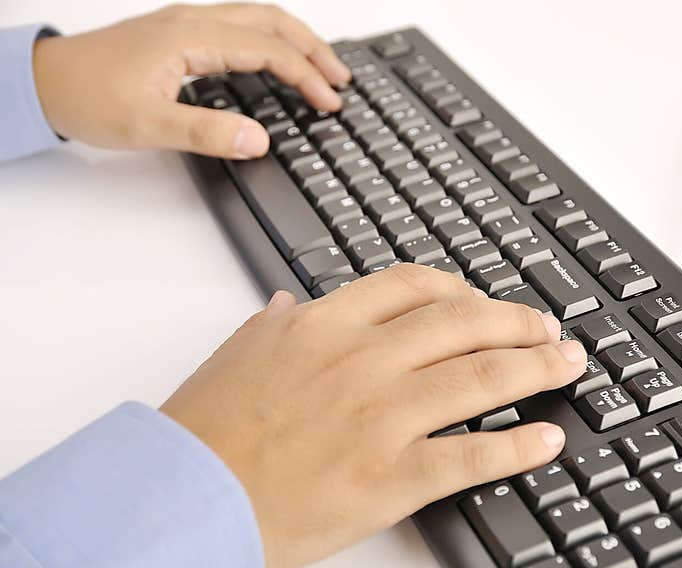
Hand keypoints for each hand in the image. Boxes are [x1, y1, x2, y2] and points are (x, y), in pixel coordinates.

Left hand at [32, 3, 349, 158]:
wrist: (45, 82)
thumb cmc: (87, 96)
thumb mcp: (148, 124)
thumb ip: (207, 132)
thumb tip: (259, 139)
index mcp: (191, 37)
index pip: (268, 49)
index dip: (306, 76)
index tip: (330, 103)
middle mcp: (193, 21)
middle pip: (272, 21)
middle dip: (313, 49)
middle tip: (342, 79)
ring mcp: (187, 25)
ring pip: (258, 19)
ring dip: (295, 41)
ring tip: (322, 68)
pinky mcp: (180, 36)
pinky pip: (240, 28)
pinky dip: (271, 43)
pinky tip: (276, 64)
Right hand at [160, 265, 586, 567]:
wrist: (186, 494)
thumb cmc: (206, 427)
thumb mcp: (241, 350)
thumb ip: (279, 321)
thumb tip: (295, 302)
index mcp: (327, 326)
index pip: (414, 288)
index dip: (465, 290)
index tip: (487, 301)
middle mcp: (363, 362)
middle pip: (463, 325)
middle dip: (518, 322)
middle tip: (549, 329)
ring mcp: (381, 418)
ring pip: (479, 378)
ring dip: (536, 367)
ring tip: (568, 365)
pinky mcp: (389, 477)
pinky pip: (469, 456)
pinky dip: (516, 447)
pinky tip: (547, 439)